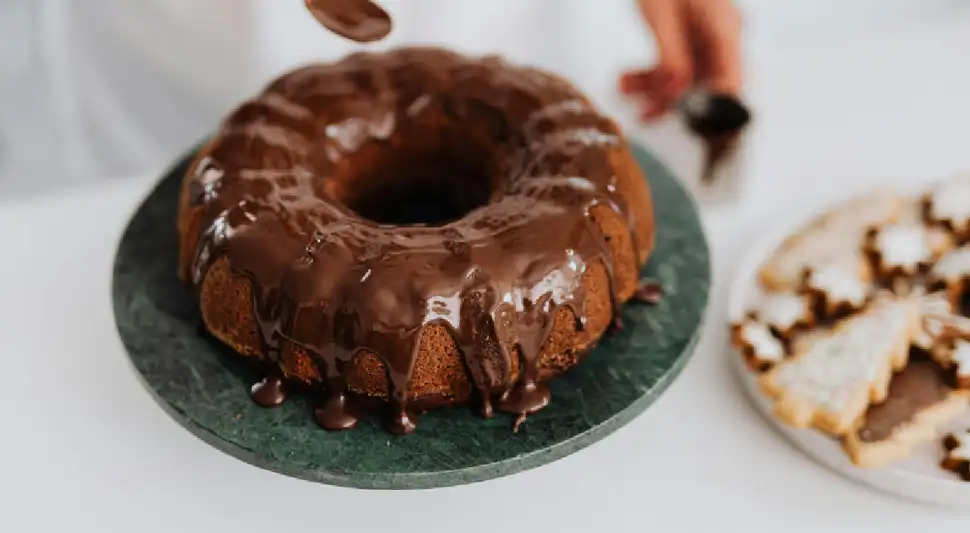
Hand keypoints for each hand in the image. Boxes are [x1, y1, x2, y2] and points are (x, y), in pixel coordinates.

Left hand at [619, 0, 742, 120]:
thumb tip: (677, 90)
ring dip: (655, 87)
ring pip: (687, 77)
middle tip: (645, 112)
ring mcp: (708, 36)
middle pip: (706, 83)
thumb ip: (671, 55)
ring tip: (626, 87)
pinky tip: (630, 77)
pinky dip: (653, 73)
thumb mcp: (662, 13)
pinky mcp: (692, 36)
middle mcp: (722, 35)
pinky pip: (676, 64)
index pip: (730, 82)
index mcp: (725, 28)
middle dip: (673, 100)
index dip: (713, 110)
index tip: (688, 124)